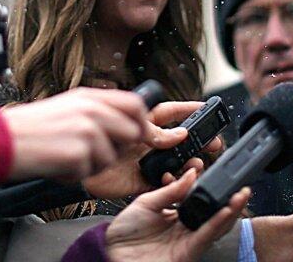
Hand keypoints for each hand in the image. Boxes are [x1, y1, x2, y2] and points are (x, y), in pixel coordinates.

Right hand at [3, 88, 149, 180]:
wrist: (2, 140)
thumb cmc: (30, 126)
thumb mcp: (67, 106)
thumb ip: (96, 110)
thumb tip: (125, 122)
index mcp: (88, 97)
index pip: (135, 104)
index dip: (142, 121)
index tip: (139, 133)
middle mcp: (91, 111)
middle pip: (132, 133)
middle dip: (118, 148)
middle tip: (92, 152)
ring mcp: (86, 132)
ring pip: (111, 158)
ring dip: (91, 165)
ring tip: (66, 156)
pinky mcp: (78, 154)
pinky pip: (89, 173)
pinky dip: (73, 175)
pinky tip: (56, 164)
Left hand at [84, 100, 223, 199]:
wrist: (76, 167)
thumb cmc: (93, 139)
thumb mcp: (126, 127)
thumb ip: (153, 131)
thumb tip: (180, 133)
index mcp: (140, 122)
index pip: (170, 112)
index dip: (188, 109)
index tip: (206, 107)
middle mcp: (147, 142)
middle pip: (180, 140)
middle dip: (199, 140)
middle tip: (215, 142)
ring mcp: (146, 162)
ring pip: (176, 162)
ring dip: (191, 162)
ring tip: (199, 162)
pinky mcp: (142, 183)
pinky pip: (165, 184)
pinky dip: (176, 183)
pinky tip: (179, 179)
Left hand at [104, 168, 247, 261]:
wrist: (111, 252)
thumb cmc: (125, 231)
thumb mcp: (147, 202)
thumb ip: (170, 190)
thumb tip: (191, 173)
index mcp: (175, 214)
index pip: (198, 198)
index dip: (209, 185)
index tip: (216, 169)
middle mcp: (184, 228)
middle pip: (213, 212)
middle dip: (229, 200)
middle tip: (240, 184)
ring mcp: (188, 240)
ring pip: (216, 225)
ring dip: (230, 211)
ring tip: (241, 195)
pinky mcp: (188, 252)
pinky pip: (206, 235)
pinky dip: (217, 223)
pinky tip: (225, 211)